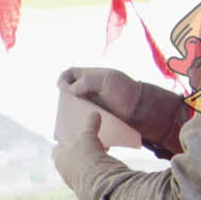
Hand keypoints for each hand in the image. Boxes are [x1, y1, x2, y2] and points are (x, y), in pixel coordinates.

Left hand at [53, 112, 104, 194]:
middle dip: (82, 149)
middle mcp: (65, 171)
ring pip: (83, 165)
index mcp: (59, 158)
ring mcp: (77, 180)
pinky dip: (98, 165)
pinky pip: (93, 173)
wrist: (98, 182)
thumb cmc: (86, 156)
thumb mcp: (87, 135)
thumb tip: (95, 113)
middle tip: (91, 140)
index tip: (76, 135)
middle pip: (72, 157)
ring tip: (103, 147)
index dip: (67, 140)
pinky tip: (107, 158)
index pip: (58, 148)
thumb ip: (90, 124)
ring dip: (91, 157)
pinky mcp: (90, 186)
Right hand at [59, 68, 186, 152]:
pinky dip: (75, 121)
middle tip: (67, 106)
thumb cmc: (123, 89)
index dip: (63, 79)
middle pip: (66, 91)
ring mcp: (88, 103)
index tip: (64, 88)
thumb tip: (68, 89)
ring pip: (70, 106)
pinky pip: (78, 118)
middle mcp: (85, 89)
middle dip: (63, 98)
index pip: (68, 74)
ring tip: (69, 118)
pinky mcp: (91, 116)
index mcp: (87, 76)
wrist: (138, 108)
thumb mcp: (105, 79)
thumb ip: (86, 81)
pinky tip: (75, 125)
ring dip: (67, 112)